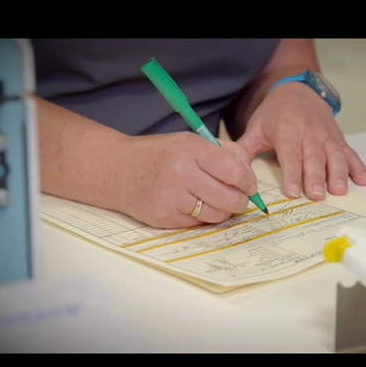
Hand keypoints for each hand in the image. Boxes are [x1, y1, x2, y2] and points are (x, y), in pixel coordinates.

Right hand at [110, 132, 257, 228]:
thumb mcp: (189, 142)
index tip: (249, 184)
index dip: (247, 180)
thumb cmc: (159, 154)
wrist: (116, 169)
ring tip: (218, 201)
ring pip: (216, 214)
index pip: (234, 170)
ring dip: (224, 211)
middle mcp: (180, 172)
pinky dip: (202, 217)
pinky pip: (197, 224)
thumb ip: (223, 153)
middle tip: (240, 198)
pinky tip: (195, 206)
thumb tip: (249, 174)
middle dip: (241, 200)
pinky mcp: (163, 217)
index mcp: (190, 149)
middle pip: (229, 197)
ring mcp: (171, 197)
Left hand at [236, 82, 365, 200]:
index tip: (293, 192)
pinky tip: (364, 180)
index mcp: (287, 131)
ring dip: (339, 173)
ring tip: (340, 190)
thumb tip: (231, 171)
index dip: (292, 174)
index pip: (290, 154)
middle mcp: (309, 132)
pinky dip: (358, 166)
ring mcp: (327, 135)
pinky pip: (350, 152)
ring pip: (335, 155)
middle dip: (316, 177)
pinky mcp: (338, 138)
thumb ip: (245, 149)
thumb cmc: (275, 114)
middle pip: (314, 157)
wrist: (296, 90)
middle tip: (318, 196)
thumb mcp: (256, 127)